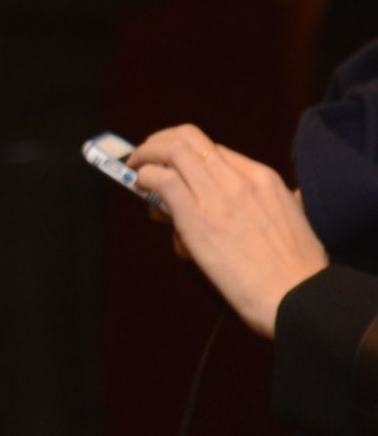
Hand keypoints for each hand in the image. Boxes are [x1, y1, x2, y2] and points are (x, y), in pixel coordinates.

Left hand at [128, 124, 328, 338]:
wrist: (298, 298)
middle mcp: (239, 179)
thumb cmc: (298, 272)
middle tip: (146, 156)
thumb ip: (275, 204)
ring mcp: (217, 196)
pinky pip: (162, 180)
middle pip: (189, 138)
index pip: (215, 150)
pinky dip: (145, 177)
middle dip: (160, 141)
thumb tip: (255, 204)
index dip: (188, 155)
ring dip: (146, 155)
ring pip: (171, 151)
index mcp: (264, 178)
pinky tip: (141, 187)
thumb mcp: (294, 220)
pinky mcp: (196, 218)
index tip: (175, 167)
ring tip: (136, 168)